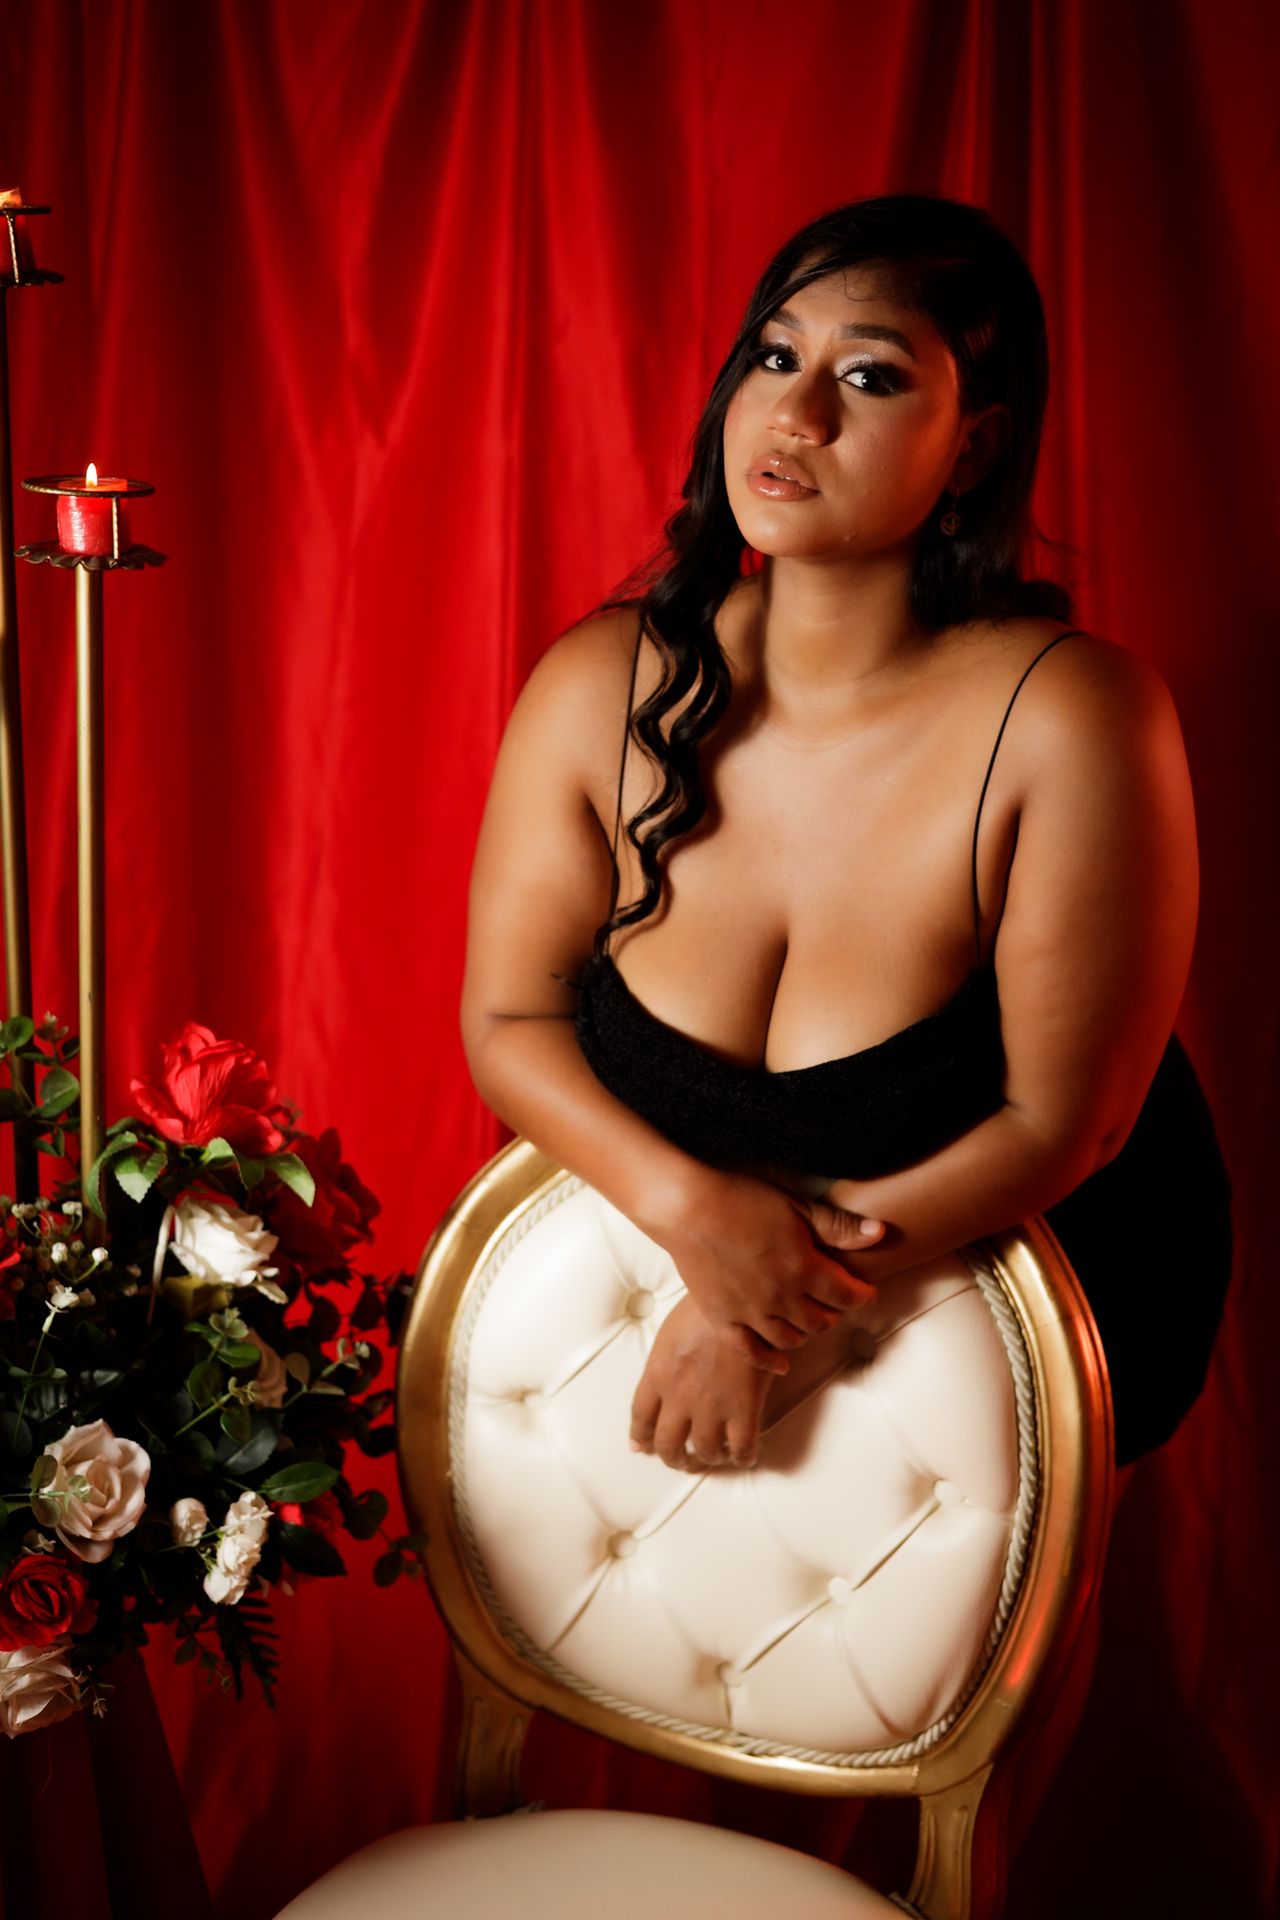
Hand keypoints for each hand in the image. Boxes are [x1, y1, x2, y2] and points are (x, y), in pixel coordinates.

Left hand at [630, 1295, 773, 1469]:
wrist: (740, 1298)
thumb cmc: (707, 1304)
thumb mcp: (671, 1328)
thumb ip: (664, 1356)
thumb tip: (664, 1370)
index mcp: (658, 1373)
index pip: (641, 1416)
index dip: (642, 1436)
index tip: (642, 1446)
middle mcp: (679, 1396)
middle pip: (668, 1443)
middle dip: (673, 1457)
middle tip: (680, 1460)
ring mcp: (711, 1406)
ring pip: (705, 1450)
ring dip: (709, 1458)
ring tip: (715, 1456)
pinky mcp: (744, 1408)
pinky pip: (742, 1448)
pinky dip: (743, 1457)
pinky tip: (745, 1454)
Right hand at [654, 1170, 883, 1372]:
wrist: (687, 1208)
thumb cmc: (742, 1198)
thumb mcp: (796, 1205)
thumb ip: (837, 1225)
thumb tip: (879, 1234)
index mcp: (803, 1268)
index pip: (845, 1294)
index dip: (861, 1295)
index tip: (866, 1292)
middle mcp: (781, 1297)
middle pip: (821, 1320)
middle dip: (834, 1313)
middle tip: (835, 1303)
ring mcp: (751, 1312)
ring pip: (791, 1339)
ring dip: (807, 1332)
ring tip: (809, 1320)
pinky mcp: (723, 1319)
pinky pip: (751, 1351)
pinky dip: (770, 1361)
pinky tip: (781, 1363)